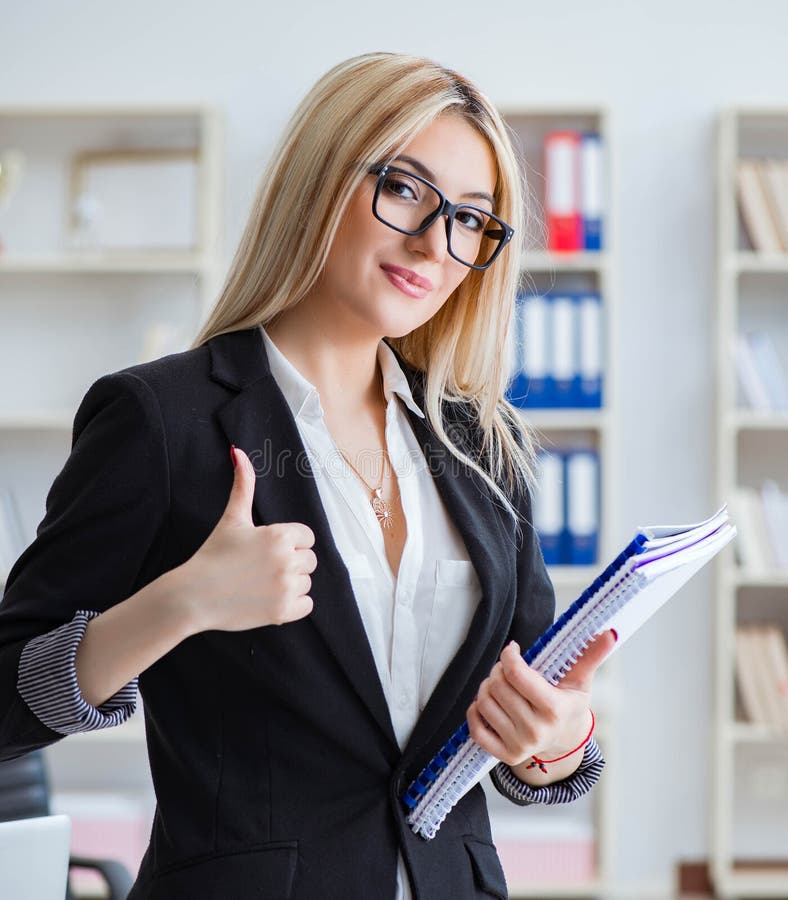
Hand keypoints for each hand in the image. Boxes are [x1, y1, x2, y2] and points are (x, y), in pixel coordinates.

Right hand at [177, 446, 316, 632]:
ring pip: (306, 582)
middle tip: (261, 568)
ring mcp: (286, 588)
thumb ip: (243, 485)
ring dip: (290, 584)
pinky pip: (306, 605)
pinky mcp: (283, 612)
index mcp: (280, 536)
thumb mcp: (232, 518)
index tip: (266, 550)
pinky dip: (292, 605)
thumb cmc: (213, 555)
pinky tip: (268, 599)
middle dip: (290, 563)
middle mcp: (287, 561)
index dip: (288, 543)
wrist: (192, 596)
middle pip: (309, 560)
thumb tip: (239, 452)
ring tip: (261, 583)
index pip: (306, 537)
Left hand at [466, 630, 616, 767]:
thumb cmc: (569, 703)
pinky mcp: (505, 755)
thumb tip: (609, 633)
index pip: (516, 673)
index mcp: (555, 709)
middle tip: (507, 669)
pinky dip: (475, 712)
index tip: (512, 651)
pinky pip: (476, 729)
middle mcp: (537, 730)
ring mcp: (520, 745)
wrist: (565, 739)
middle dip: (498, 670)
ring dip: (487, 687)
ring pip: (484, 702)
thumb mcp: (581, 680)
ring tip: (500, 685)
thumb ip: (591, 655)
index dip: (509, 656)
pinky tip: (489, 703)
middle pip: (498, 685)